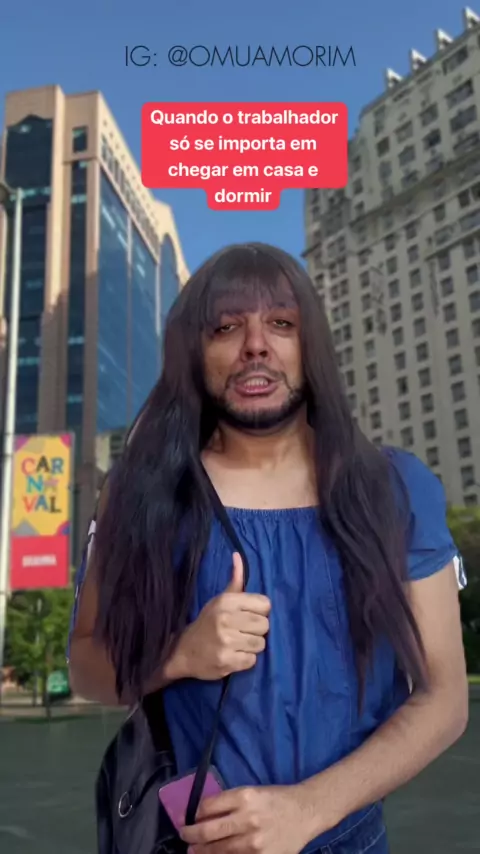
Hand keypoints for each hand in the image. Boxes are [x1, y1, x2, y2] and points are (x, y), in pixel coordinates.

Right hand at [175, 554, 270, 679]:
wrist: (182, 651)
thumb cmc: (207, 623)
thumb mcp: (219, 600)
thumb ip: (235, 580)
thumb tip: (238, 555)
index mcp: (227, 601)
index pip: (265, 604)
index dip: (260, 612)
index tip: (248, 616)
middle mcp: (226, 619)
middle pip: (265, 625)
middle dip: (257, 630)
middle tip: (242, 632)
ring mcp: (226, 641)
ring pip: (261, 644)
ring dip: (251, 646)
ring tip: (238, 644)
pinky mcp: (227, 662)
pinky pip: (252, 660)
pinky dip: (245, 660)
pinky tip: (234, 655)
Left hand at [180, 786, 310, 853]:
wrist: (305, 812)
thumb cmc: (276, 799)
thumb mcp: (251, 791)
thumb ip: (227, 802)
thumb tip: (201, 815)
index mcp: (244, 797)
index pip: (207, 807)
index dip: (193, 814)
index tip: (187, 819)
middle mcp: (247, 819)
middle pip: (207, 832)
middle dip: (190, 835)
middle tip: (184, 836)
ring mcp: (254, 843)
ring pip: (218, 851)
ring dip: (201, 851)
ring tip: (195, 850)